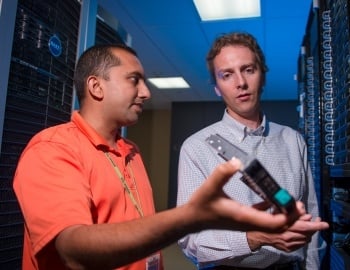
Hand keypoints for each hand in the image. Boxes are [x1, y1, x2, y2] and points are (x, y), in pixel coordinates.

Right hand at [187, 158, 305, 232]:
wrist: (193, 218)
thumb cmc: (201, 204)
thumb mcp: (210, 186)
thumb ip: (223, 172)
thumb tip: (237, 161)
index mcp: (244, 216)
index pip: (275, 222)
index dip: (288, 214)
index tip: (293, 202)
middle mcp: (249, 222)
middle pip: (278, 225)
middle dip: (292, 216)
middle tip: (300, 203)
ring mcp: (247, 222)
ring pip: (272, 224)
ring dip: (284, 215)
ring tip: (290, 201)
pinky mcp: (244, 219)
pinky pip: (264, 219)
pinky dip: (273, 213)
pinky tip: (272, 201)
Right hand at [247, 214, 328, 251]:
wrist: (256, 234)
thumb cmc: (264, 220)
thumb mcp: (274, 209)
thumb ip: (288, 208)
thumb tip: (301, 206)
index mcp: (283, 224)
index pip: (303, 224)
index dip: (315, 224)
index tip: (323, 223)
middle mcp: (286, 235)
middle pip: (307, 232)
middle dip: (315, 227)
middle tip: (319, 222)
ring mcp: (287, 243)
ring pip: (305, 239)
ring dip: (309, 232)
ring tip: (309, 226)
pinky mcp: (287, 248)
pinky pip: (301, 244)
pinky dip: (303, 239)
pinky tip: (302, 234)